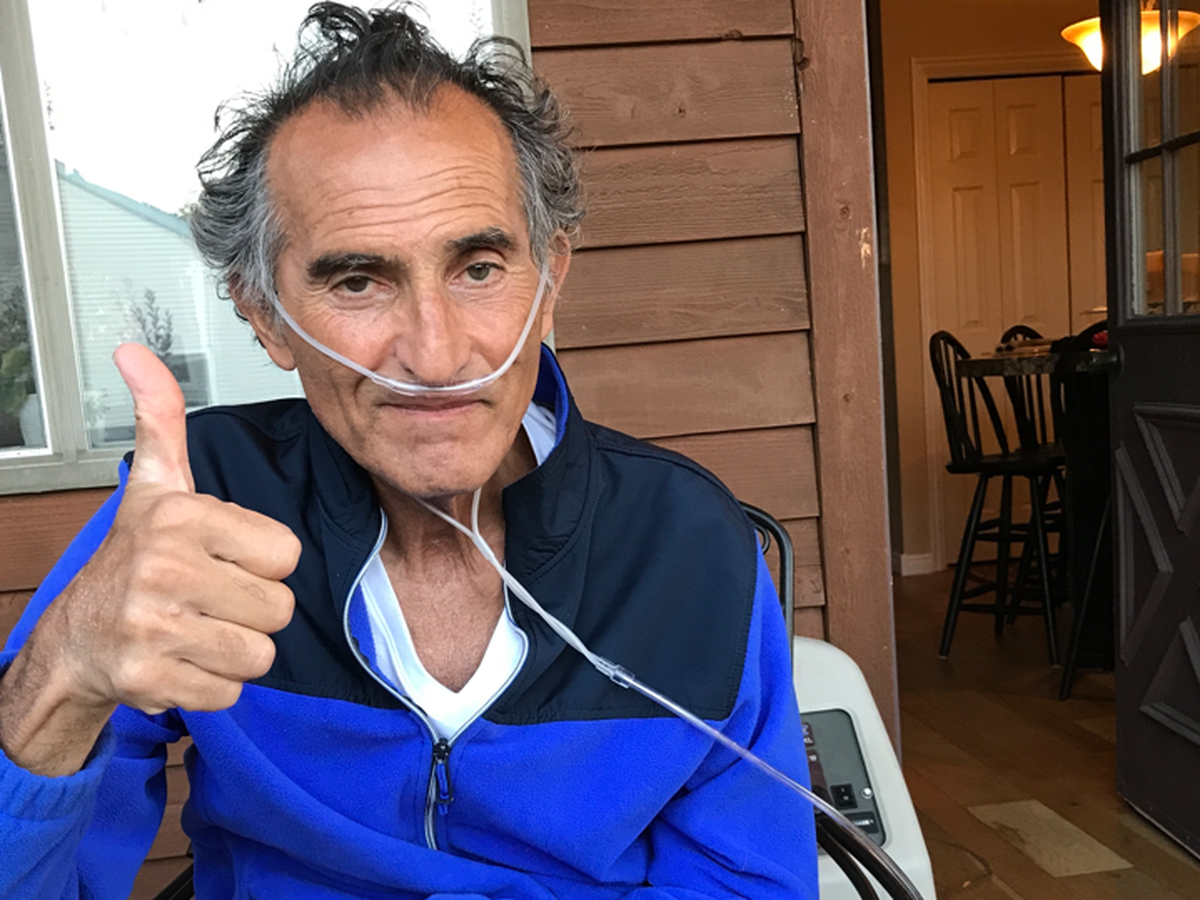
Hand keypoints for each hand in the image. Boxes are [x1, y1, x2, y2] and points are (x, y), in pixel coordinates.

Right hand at [49, 343, 300, 714]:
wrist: (76, 639)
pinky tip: (182, 659)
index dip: (260, 561)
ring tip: (197, 628)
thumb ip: (161, 419)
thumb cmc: (131, 560)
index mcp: (182, 518)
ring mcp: (155, 628)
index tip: (221, 557)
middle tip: (208, 598)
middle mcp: (165, 570)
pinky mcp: (152, 680)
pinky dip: (213, 683)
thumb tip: (135, 353)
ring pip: (261, 653)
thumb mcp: (154, 485)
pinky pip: (231, 691)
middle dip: (252, 609)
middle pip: (280, 607)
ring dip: (235, 648)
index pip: (286, 554)